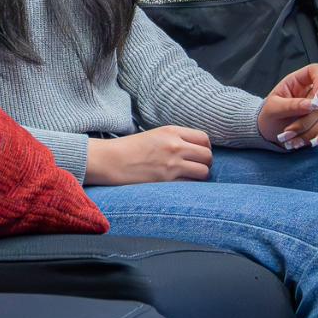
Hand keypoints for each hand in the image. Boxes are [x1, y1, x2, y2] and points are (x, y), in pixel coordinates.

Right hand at [85, 126, 213, 185]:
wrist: (109, 160)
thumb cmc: (129, 148)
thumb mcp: (154, 135)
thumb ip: (175, 139)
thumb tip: (194, 150)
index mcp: (171, 131)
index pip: (204, 138)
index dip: (204, 148)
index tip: (198, 155)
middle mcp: (175, 145)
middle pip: (207, 155)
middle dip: (205, 163)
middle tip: (196, 167)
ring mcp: (172, 164)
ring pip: (204, 171)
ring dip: (200, 176)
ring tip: (189, 177)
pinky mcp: (167, 180)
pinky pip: (191, 184)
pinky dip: (190, 186)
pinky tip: (180, 185)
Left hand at [257, 63, 317, 150]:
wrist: (270, 132)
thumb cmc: (270, 115)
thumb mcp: (273, 108)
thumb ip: (291, 105)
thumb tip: (313, 104)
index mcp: (299, 81)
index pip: (317, 70)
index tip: (316, 95)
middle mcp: (314, 92)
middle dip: (305, 121)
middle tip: (287, 133)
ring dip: (309, 133)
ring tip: (292, 141)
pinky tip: (312, 142)